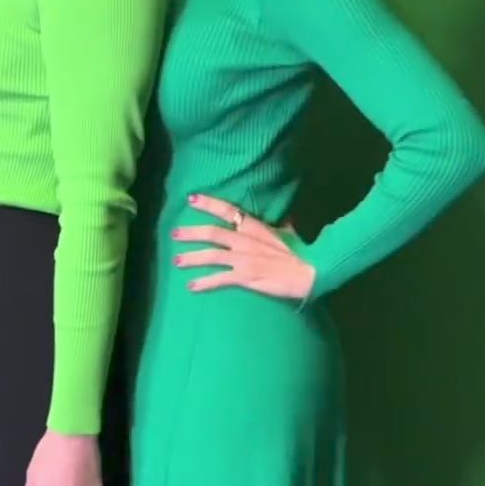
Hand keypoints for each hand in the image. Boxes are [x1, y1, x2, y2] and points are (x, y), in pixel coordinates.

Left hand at [172, 194, 316, 301]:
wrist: (310, 272)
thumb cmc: (301, 254)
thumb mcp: (289, 235)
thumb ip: (283, 226)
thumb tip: (287, 218)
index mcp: (255, 228)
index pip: (228, 210)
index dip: (208, 203)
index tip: (191, 199)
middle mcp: (245, 240)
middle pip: (212, 233)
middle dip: (191, 232)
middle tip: (174, 233)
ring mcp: (243, 259)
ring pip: (211, 256)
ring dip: (191, 258)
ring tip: (176, 261)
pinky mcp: (245, 277)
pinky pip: (219, 279)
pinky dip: (204, 283)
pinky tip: (191, 286)